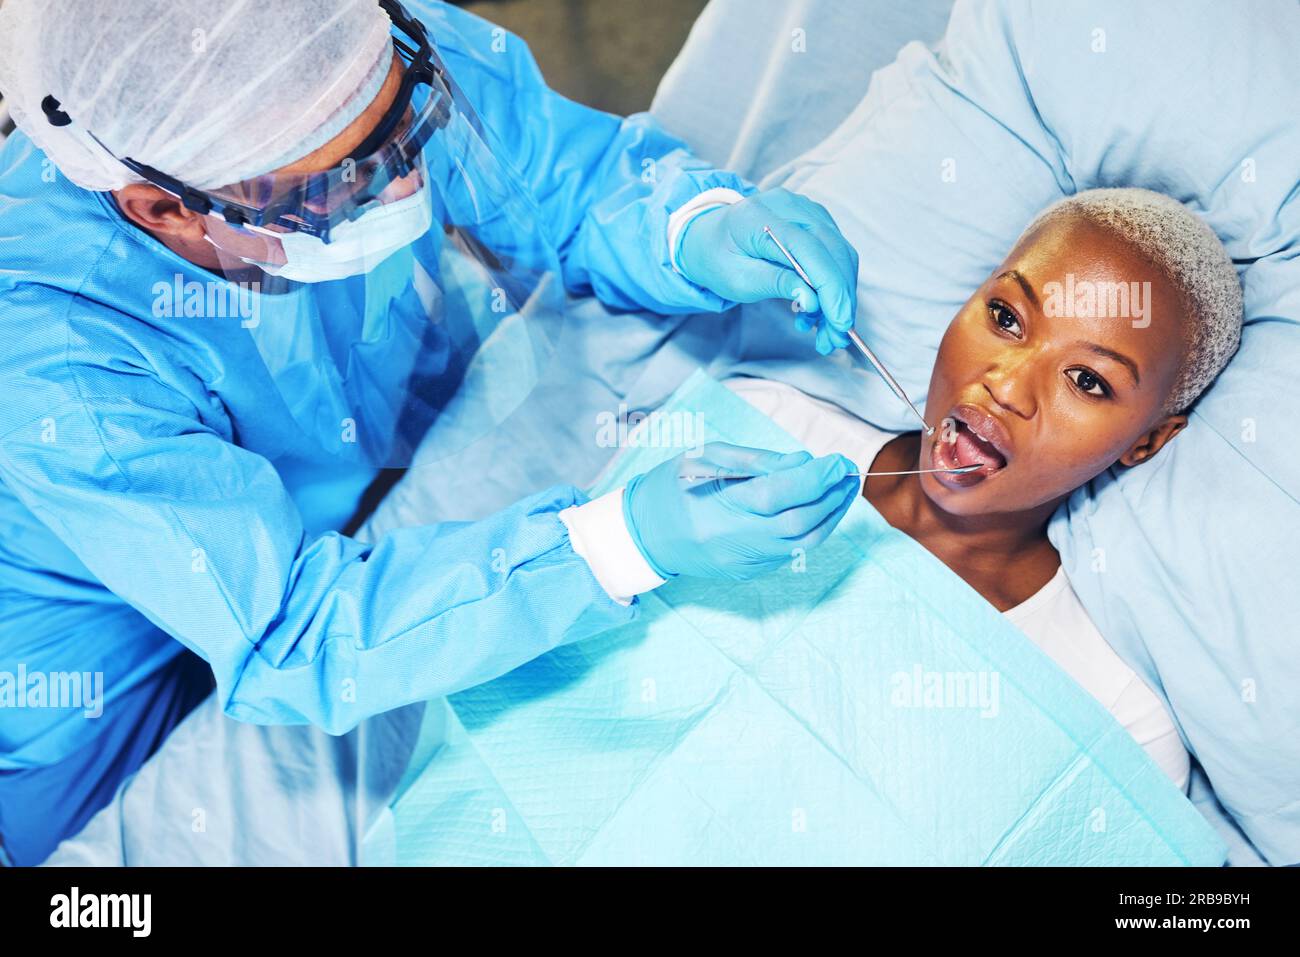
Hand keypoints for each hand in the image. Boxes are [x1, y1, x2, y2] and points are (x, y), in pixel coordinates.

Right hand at [623, 442, 858, 580]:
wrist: (643, 535)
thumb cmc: (672, 488)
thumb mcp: (707, 458)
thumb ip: (758, 461)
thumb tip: (804, 463)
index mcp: (718, 510)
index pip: (780, 495)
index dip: (816, 478)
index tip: (836, 460)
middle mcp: (733, 542)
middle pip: (799, 524)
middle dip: (832, 497)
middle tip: (848, 473)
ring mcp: (743, 562)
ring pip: (803, 543)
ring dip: (830, 515)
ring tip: (844, 489)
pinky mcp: (748, 572)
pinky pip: (791, 552)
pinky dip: (812, 529)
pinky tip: (821, 509)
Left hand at [676, 188, 859, 354]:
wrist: (711, 238)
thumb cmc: (719, 258)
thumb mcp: (737, 279)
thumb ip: (774, 283)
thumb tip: (812, 299)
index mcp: (761, 216)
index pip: (810, 250)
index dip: (831, 287)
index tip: (841, 322)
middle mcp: (790, 206)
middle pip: (833, 251)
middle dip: (841, 299)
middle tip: (835, 338)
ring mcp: (806, 210)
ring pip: (842, 255)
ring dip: (840, 297)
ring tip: (824, 331)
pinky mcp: (817, 221)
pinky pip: (836, 255)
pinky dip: (834, 286)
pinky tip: (817, 310)